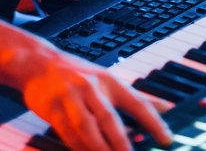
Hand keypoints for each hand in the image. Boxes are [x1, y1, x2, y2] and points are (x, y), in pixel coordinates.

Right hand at [23, 50, 172, 150]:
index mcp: (109, 81)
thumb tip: (166, 107)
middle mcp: (91, 88)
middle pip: (110, 118)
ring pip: (87, 129)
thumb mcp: (108, 80)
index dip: (154, 121)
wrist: (38, 63)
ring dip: (99, 149)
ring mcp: (70, 98)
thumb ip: (135, 97)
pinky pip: (68, 134)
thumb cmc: (78, 74)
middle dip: (122, 142)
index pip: (137, 102)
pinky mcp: (52, 110)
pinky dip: (79, 148)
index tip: (167, 139)